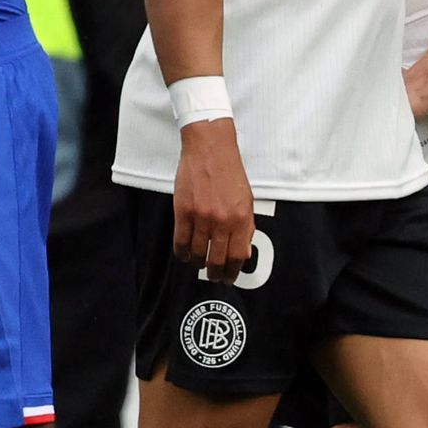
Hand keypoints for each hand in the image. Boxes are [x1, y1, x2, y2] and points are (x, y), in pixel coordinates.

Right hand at [172, 118, 255, 272]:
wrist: (210, 150)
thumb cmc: (230, 173)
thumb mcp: (247, 201)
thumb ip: (246, 228)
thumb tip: (243, 252)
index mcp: (241, 219)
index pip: (237, 256)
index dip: (232, 271)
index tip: (229, 277)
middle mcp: (222, 221)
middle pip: (217, 259)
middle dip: (215, 273)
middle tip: (214, 276)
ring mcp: (201, 217)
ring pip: (197, 252)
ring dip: (198, 263)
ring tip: (199, 264)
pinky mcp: (183, 211)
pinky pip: (180, 241)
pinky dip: (182, 252)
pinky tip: (184, 255)